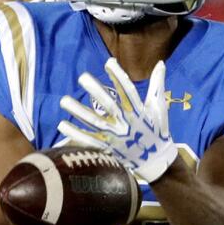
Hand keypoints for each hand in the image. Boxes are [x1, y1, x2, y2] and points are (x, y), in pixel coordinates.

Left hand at [59, 59, 176, 182]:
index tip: (108, 63)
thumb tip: (161, 63)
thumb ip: (157, 85)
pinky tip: (62, 124)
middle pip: (109, 106)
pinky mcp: (108, 149)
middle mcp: (126, 123)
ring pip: (95, 122)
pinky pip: (89, 140)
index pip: (128, 91)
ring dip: (79, 111)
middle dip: (96, 91)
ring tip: (64, 100)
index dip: (118, 77)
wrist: (157, 161)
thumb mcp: (158, 107)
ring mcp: (116, 137)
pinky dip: (76, 133)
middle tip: (83, 78)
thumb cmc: (157, 130)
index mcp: (139, 111)